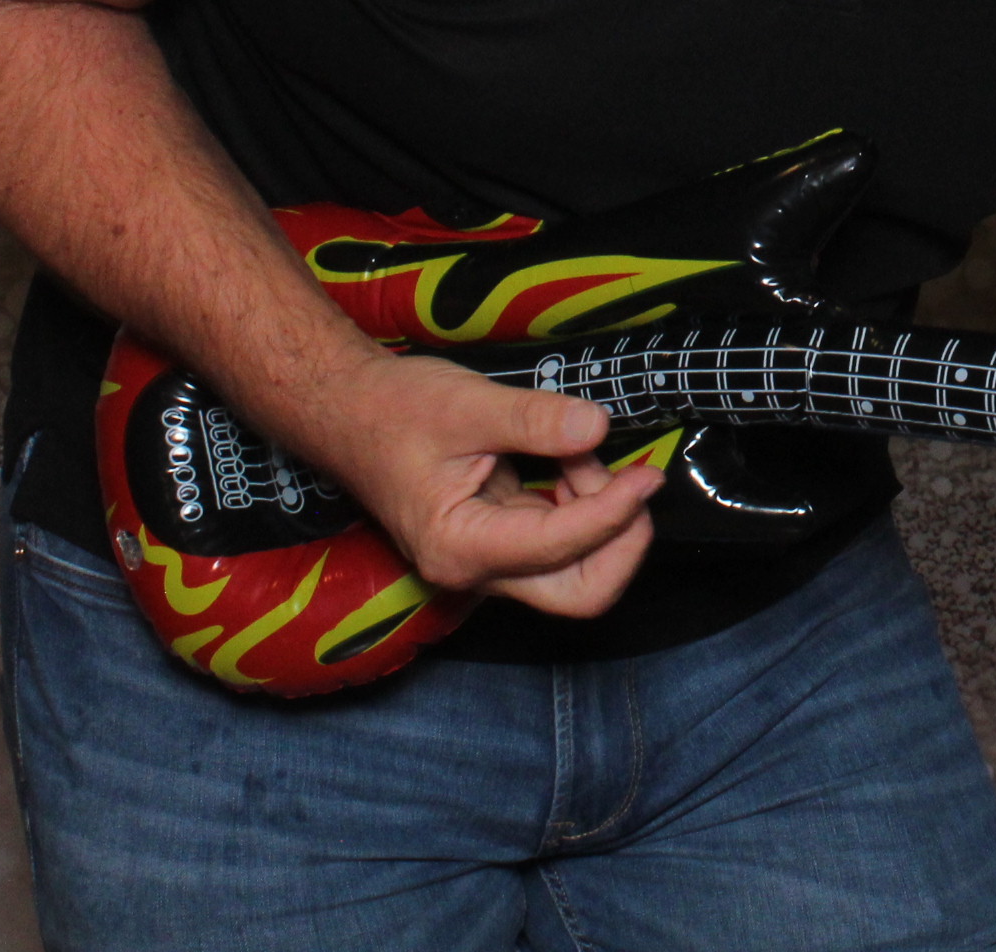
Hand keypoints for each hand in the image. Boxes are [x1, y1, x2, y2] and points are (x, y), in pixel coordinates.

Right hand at [310, 352, 661, 617]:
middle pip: (580, 592)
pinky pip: (561, 537)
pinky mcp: (500, 538)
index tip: (646, 475)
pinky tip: (567, 456)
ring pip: (576, 568)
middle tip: (629, 479)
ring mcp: (490, 559)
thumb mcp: (467, 404)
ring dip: (601, 512)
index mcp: (459, 548)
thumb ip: (535, 419)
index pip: (561, 548)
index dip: (614, 513)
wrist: (348, 411)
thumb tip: (598, 428)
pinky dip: (582, 500)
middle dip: (621, 541)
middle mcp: (476, 570)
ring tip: (576, 448)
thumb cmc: (393, 410)